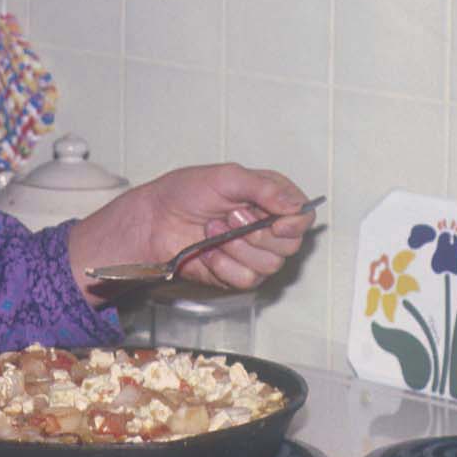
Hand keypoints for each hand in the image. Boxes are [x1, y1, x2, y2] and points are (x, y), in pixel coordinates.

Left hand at [68, 164, 315, 295]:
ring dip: (236, 246)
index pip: (303, 215)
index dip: (295, 221)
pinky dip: (224, 264)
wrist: (154, 221)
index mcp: (270, 199)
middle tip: (231, 215)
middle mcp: (266, 227)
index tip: (278, 220)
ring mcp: (252, 253)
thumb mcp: (226, 177)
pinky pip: (247, 279)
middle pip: (291, 244)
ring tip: (212, 229)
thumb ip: (264, 188)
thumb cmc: (184, 193)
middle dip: (258, 231)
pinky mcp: (236, 275)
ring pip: (270, 265)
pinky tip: (207, 251)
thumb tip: (295, 206)